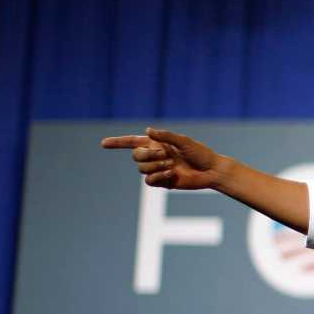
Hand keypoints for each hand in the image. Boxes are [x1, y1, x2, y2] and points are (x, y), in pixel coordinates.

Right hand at [100, 127, 222, 189]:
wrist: (211, 171)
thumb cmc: (200, 153)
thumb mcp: (184, 141)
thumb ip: (165, 136)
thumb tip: (147, 131)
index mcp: (157, 143)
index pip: (132, 142)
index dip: (117, 143)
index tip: (103, 144)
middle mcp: (155, 156)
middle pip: (136, 156)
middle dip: (148, 155)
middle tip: (166, 155)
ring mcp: (157, 170)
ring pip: (142, 169)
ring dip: (155, 166)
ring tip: (172, 165)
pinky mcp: (162, 182)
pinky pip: (149, 181)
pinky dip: (158, 176)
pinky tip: (171, 174)